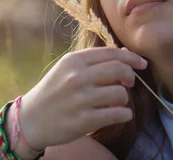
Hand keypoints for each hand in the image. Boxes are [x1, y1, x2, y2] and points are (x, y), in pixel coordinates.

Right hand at [17, 47, 147, 150]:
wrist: (30, 119)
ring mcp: (80, 99)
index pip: (112, 53)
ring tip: (116, 102)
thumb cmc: (53, 91)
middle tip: (129, 82)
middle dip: (131, 76)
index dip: (131, 57)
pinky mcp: (84, 121)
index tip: (142, 63)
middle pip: (119, 69)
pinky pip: (117, 114)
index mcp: (74, 60)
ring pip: (120, 93)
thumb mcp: (67, 68)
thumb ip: (94, 60)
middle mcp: (77, 77)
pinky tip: (119, 114)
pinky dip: (124, 114)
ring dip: (124, 99)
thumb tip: (125, 53)